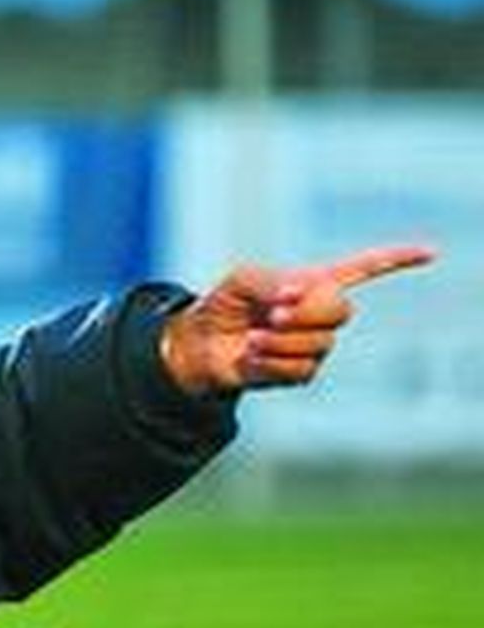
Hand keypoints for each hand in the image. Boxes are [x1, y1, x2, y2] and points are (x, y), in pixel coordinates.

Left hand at [159, 244, 435, 395]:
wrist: (199, 345)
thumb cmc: (224, 306)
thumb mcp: (241, 280)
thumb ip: (270, 280)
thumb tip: (296, 295)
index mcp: (315, 283)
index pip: (364, 268)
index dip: (395, 260)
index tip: (428, 254)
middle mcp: (321, 314)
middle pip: (341, 310)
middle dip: (305, 311)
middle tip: (272, 313)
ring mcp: (314, 345)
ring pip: (319, 344)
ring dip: (280, 340)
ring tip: (254, 336)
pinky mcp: (300, 373)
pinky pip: (300, 368)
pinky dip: (271, 361)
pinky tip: (252, 354)